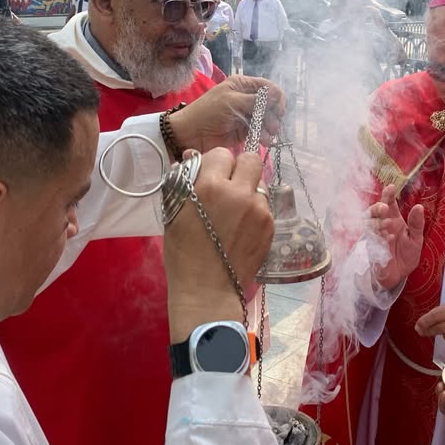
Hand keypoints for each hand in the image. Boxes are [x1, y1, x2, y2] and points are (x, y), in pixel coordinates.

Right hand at [163, 148, 273, 341]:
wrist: (207, 290)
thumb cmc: (182, 253)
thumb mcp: (174, 212)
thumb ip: (186, 181)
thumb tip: (193, 157)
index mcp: (209, 186)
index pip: (222, 154)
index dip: (216, 164)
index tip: (211, 177)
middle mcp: (238, 192)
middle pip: (251, 159)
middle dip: (240, 168)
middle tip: (230, 185)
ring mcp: (258, 209)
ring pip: (260, 183)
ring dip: (248, 190)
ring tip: (235, 211)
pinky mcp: (270, 224)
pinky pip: (264, 205)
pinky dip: (255, 210)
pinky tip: (242, 228)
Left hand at [168, 76, 286, 153]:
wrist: (191, 135)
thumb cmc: (208, 113)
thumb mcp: (232, 101)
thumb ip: (255, 99)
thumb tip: (277, 95)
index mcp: (242, 85)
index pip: (269, 87)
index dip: (277, 98)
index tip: (278, 110)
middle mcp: (247, 98)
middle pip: (271, 104)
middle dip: (274, 115)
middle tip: (273, 126)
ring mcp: (246, 115)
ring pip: (268, 119)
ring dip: (270, 127)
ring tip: (267, 136)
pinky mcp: (245, 130)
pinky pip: (261, 131)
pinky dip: (264, 136)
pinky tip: (263, 140)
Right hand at [370, 185, 424, 288]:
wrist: (399, 275)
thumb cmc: (406, 254)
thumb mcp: (416, 239)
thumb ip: (417, 223)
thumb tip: (419, 207)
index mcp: (393, 219)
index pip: (389, 203)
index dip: (388, 195)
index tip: (391, 187)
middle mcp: (382, 226)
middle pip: (374, 212)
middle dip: (377, 208)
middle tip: (384, 207)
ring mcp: (375, 237)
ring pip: (369, 225)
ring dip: (377, 223)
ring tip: (388, 224)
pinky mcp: (372, 249)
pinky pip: (372, 241)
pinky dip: (380, 238)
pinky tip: (388, 238)